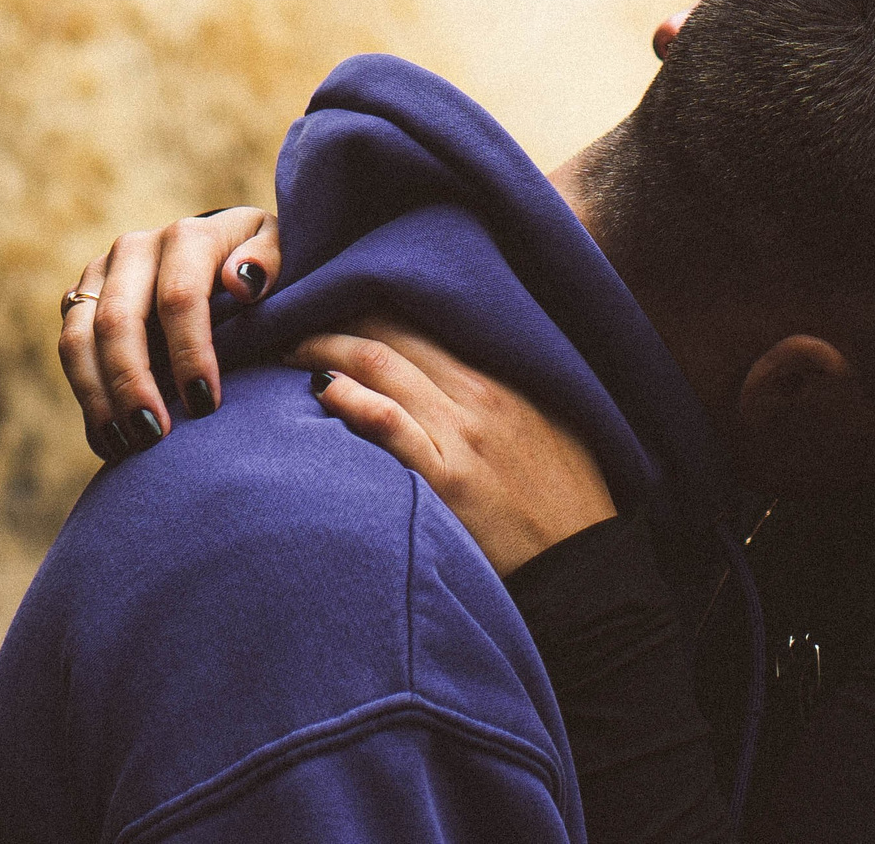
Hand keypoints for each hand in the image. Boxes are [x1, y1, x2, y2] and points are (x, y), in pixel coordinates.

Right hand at [62, 207, 277, 459]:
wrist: (219, 250)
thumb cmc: (260, 264)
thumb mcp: (280, 252)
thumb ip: (270, 260)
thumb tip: (241, 282)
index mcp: (186, 236)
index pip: (178, 297)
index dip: (189, 353)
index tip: (205, 404)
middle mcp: (134, 249)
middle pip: (118, 321)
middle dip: (133, 383)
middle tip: (154, 436)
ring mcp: (99, 274)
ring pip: (78, 340)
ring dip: (99, 398)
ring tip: (126, 447)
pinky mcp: (80, 301)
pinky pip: (70, 354)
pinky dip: (88, 401)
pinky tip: (109, 441)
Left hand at [290, 317, 615, 576]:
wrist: (586, 570)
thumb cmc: (564, 501)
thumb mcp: (548, 426)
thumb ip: (501, 393)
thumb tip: (447, 372)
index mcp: (504, 378)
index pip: (424, 320)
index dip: (372, 306)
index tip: (337, 304)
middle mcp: (481, 395)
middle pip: (392, 333)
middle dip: (336, 319)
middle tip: (296, 319)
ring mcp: (463, 436)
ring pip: (381, 367)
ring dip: (326, 349)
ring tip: (289, 349)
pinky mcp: (447, 481)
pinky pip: (388, 424)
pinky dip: (352, 399)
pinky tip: (322, 390)